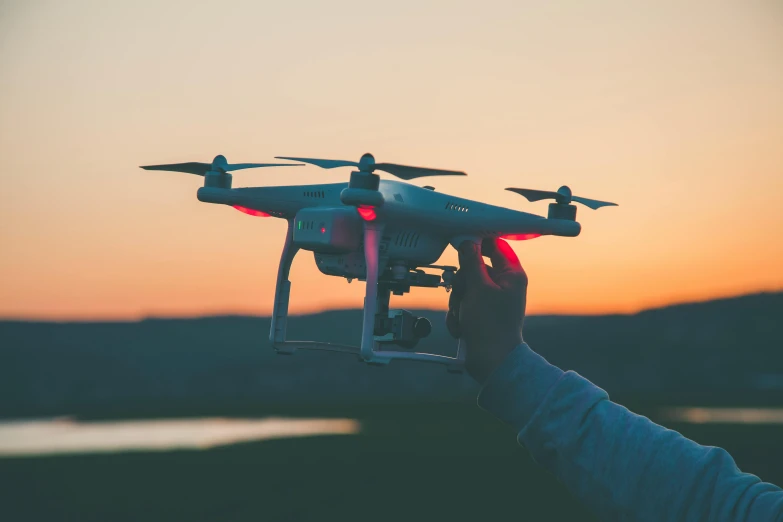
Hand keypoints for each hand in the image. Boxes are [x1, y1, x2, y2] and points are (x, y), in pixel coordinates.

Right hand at [446, 238, 527, 383]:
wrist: (491, 362)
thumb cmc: (491, 327)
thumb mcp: (478, 288)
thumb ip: (471, 262)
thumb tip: (467, 242)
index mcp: (511, 275)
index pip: (495, 245)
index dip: (478, 242)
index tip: (461, 242)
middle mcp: (504, 285)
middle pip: (475, 268)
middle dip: (463, 283)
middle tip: (463, 294)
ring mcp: (492, 299)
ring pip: (466, 287)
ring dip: (459, 302)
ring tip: (464, 316)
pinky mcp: (482, 313)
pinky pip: (464, 303)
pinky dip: (459, 314)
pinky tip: (462, 326)